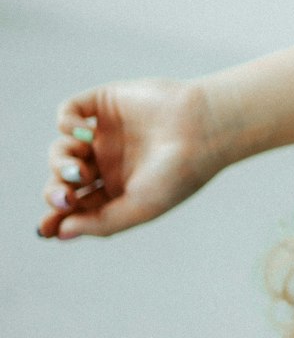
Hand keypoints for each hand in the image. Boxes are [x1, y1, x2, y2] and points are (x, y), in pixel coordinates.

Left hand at [39, 79, 222, 238]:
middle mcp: (107, 161)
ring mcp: (104, 132)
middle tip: (64, 196)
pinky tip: (82, 134)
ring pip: (62, 148)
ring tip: (81, 168)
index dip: (57, 216)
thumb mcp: (140, 207)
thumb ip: (100, 223)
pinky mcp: (104, 103)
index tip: (45, 227)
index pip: (77, 204)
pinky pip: (69, 112)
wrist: (204, 129)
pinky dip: (66, 124)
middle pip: (63, 178)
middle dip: (57, 190)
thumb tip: (58, 233)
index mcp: (117, 189)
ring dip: (61, 161)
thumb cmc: (179, 174)